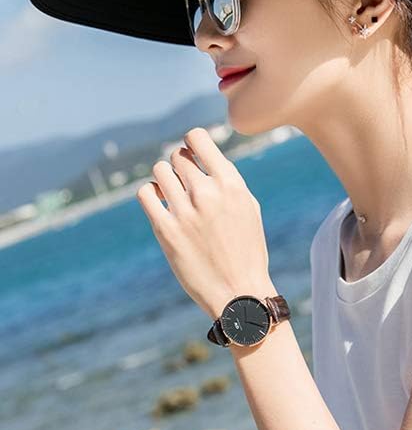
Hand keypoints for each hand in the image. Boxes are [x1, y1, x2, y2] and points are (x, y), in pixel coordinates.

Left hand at [136, 127, 272, 319]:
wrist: (238, 290)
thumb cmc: (247, 249)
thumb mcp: (248, 207)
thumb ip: (227, 180)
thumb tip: (204, 157)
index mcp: (232, 184)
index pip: (198, 138)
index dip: (193, 141)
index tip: (194, 152)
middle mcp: (207, 193)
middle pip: (178, 155)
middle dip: (181, 164)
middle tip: (186, 181)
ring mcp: (185, 211)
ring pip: (160, 171)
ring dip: (166, 178)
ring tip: (174, 193)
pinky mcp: (166, 229)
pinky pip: (146, 193)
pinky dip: (151, 193)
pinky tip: (161, 202)